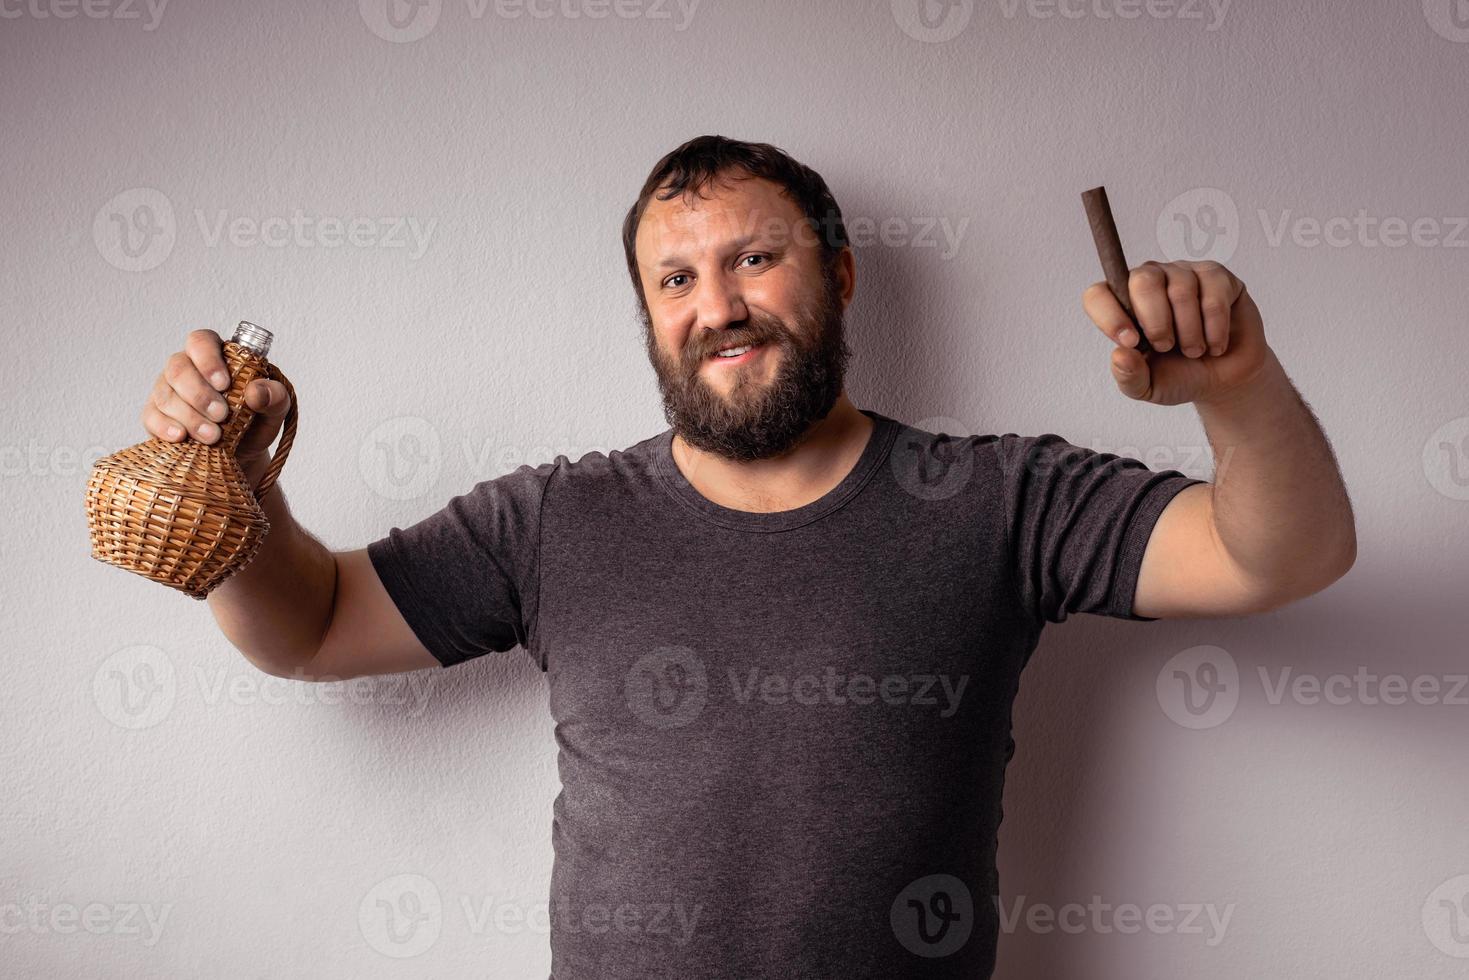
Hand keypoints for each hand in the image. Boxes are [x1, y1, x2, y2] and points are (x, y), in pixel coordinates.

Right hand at [141, 329, 292, 472]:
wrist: (242, 454)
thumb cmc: (255, 422)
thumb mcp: (275, 409)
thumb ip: (275, 396)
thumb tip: (257, 391)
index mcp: (215, 356)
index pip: (201, 341)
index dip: (208, 359)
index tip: (224, 384)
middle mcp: (186, 368)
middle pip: (179, 368)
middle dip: (199, 394)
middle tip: (222, 415)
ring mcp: (167, 390)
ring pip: (166, 394)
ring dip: (189, 416)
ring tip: (212, 436)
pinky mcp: (155, 414)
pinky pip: (151, 416)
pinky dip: (166, 427)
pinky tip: (180, 437)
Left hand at [1083, 260, 1270, 406]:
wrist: (1225, 380)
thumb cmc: (1181, 376)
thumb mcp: (1148, 387)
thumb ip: (1129, 376)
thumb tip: (1119, 354)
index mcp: (1124, 307)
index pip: (1099, 294)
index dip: (1110, 315)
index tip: (1131, 342)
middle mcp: (1150, 283)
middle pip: (1142, 280)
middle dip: (1156, 321)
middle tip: (1167, 346)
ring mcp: (1184, 275)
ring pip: (1181, 289)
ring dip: (1189, 330)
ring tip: (1194, 350)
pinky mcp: (1216, 277)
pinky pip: (1213, 293)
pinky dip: (1215, 327)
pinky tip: (1215, 344)